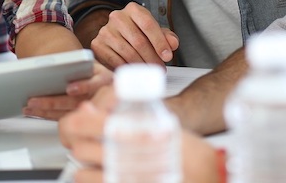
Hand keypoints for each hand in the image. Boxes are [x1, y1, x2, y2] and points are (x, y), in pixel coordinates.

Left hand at [23, 62, 113, 119]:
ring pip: (66, 113)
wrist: (103, 82)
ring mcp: (89, 110)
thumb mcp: (91, 64)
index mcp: (103, 79)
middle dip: (51, 102)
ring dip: (45, 111)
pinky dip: (47, 115)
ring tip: (28, 107)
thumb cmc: (92, 70)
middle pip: (73, 102)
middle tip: (33, 101)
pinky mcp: (80, 117)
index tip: (70, 88)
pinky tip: (35, 112)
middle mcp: (98, 97)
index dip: (83, 86)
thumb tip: (59, 66)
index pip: (94, 84)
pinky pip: (62, 118)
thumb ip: (79, 64)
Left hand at [60, 97, 221, 182]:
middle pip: (80, 149)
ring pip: (82, 174)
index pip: (88, 123)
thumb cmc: (186, 149)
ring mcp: (126, 177)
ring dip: (85, 168)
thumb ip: (125, 116)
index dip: (77, 122)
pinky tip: (106, 177)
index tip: (76, 122)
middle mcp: (125, 157)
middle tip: (88, 144)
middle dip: (82, 145)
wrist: (209, 173)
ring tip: (96, 164)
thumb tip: (90, 110)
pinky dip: (95, 181)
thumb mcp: (157, 122)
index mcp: (131, 133)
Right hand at [90, 2, 179, 68]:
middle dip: (152, 58)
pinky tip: (135, 72)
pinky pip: (115, 60)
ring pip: (128, 52)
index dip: (159, 42)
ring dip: (142, 65)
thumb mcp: (154, 32)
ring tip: (150, 71)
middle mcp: (117, 17)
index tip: (168, 57)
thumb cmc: (139, 34)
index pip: (148, 24)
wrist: (116, 36)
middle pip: (138, 41)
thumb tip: (173, 44)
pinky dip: (127, 68)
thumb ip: (166, 37)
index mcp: (133, 9)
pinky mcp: (97, 44)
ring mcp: (105, 30)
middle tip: (160, 69)